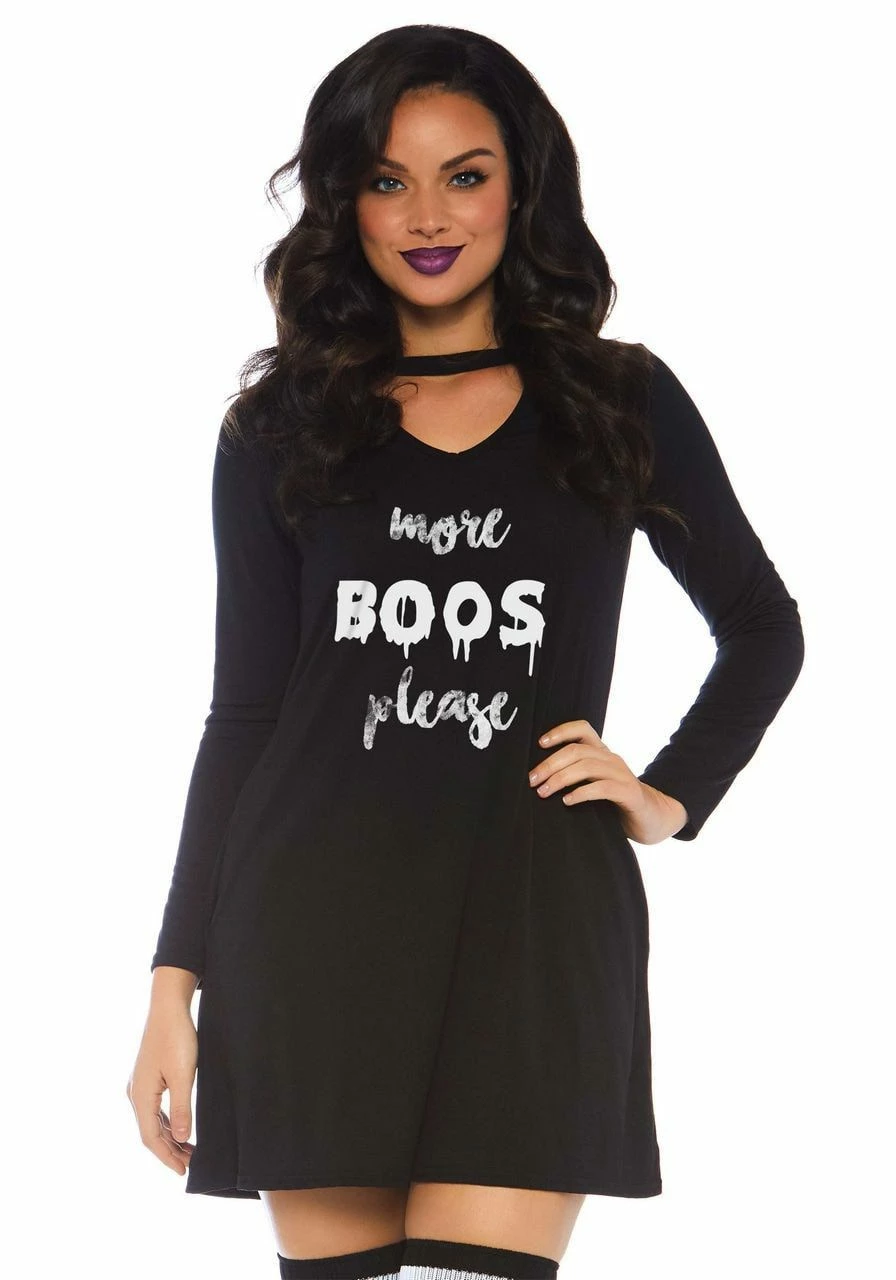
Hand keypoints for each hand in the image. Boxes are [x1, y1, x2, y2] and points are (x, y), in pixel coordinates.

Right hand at [126, 999, 197, 1176]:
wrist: (168, 1007)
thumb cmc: (176, 1037)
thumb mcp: (184, 1074)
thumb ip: (182, 1108)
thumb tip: (181, 1138)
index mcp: (140, 1096)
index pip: (151, 1138)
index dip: (167, 1157)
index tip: (183, 1171)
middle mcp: (135, 1093)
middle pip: (150, 1132)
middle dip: (169, 1150)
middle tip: (190, 1164)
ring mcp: (139, 1085)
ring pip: (152, 1121)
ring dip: (168, 1137)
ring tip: (188, 1150)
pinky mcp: (147, 1077)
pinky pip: (154, 1108)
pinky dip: (167, 1122)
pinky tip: (179, 1127)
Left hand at [529, 718, 688, 843]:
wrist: (652, 818)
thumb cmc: (616, 802)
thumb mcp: (595, 783)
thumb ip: (576, 775)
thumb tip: (540, 778)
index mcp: (602, 753)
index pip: (582, 729)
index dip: (561, 731)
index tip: (540, 743)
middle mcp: (612, 759)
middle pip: (577, 751)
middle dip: (550, 764)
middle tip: (532, 780)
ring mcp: (622, 775)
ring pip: (587, 767)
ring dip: (560, 779)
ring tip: (543, 791)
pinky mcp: (629, 793)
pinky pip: (602, 788)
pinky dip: (581, 793)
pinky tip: (567, 801)